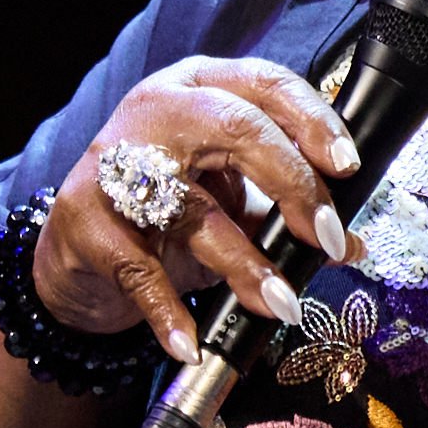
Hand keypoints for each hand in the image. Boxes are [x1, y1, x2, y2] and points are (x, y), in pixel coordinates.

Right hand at [32, 57, 358, 360]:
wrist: (74, 252)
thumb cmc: (164, 212)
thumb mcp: (228, 201)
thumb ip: (285, 213)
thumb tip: (352, 245)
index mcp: (201, 87)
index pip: (266, 84)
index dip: (313, 120)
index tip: (346, 166)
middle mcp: (157, 110)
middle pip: (236, 129)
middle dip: (294, 185)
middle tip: (328, 238)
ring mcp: (114, 162)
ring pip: (193, 207)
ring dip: (245, 264)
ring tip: (282, 304)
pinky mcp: (87, 220)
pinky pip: (138, 270)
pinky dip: (167, 311)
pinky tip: (192, 343)